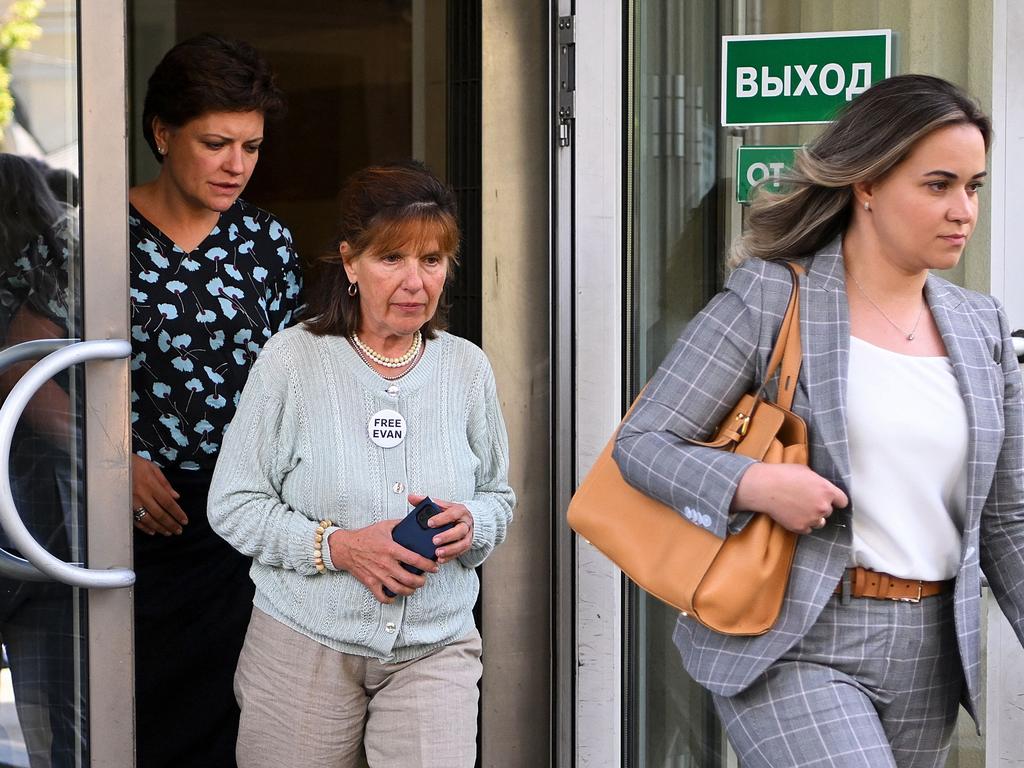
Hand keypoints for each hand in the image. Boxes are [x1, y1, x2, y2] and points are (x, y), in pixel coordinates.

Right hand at [131, 454, 187, 535]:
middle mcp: (142, 496)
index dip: (177, 513)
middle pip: (159, 514)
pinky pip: (135, 520)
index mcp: (151, 485)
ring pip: (148, 519)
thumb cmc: (135, 464)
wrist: (113, 464)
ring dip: (159, 527)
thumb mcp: (153, 468)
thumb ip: (165, 483)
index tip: (184, 521)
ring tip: (168, 532)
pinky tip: (152, 531)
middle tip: (178, 531)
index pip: (168, 503)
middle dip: (170, 524)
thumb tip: (176, 497)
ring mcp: (132, 503)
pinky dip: (144, 527)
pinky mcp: (124, 506)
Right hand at [328, 520, 438, 603]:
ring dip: (410, 591)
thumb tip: (415, 523)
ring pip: (399, 589)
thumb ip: (400, 524)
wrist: (345, 547)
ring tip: (414, 587)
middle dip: (421, 581)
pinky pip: (383, 596)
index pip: (415, 560)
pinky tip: (396, 594)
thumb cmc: (365, 536)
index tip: (434, 567)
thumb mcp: (384, 526)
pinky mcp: (370, 583)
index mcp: (391, 549)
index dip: (428, 565)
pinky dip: (391, 598)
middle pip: (409, 579)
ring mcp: (378, 575)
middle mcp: (386, 564)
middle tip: (424, 579)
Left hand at [408, 493, 473, 564]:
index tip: (429, 523)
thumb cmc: (452, 513)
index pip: (452, 514)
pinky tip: (440, 559)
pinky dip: (450, 557)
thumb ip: (426, 502)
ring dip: (450, 550)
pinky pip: (460, 553)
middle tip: (434, 540)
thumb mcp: (441, 505)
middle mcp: (466, 523)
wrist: (467, 520)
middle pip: (460, 530)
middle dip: (447, 536)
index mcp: (459, 511)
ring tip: (437, 553)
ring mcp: (468, 536)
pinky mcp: (466, 546)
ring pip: (462, 544)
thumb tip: (411, 497)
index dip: (441, 519)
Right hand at [731, 463, 847, 534]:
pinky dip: (801, 523)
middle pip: (828, 512)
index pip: (843, 501)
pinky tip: (792, 514)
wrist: (765, 487)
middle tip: (806, 500)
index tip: (830, 500)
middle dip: (820, 507)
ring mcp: (812, 518)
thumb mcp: (806, 471)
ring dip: (812, 517)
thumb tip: (821, 487)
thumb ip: (818, 482)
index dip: (836, 500)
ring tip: (798, 508)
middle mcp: (823, 507)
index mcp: (827, 491)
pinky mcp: (800, 527)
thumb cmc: (783, 475)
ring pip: (819, 522)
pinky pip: (807, 529)